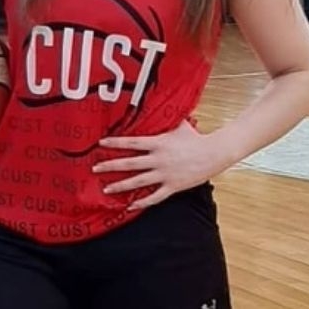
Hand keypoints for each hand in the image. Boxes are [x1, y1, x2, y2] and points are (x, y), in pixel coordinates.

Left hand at [94, 120, 229, 210]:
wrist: (214, 153)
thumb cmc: (196, 137)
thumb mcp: (180, 125)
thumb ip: (167, 119)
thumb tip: (161, 102)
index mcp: (158, 143)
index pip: (131, 142)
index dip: (115, 143)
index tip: (100, 144)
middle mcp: (158, 159)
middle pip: (129, 163)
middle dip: (110, 166)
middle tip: (95, 168)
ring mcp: (164, 174)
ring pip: (138, 182)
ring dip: (121, 185)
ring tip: (106, 189)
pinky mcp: (172, 186)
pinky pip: (154, 197)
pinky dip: (142, 202)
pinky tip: (131, 206)